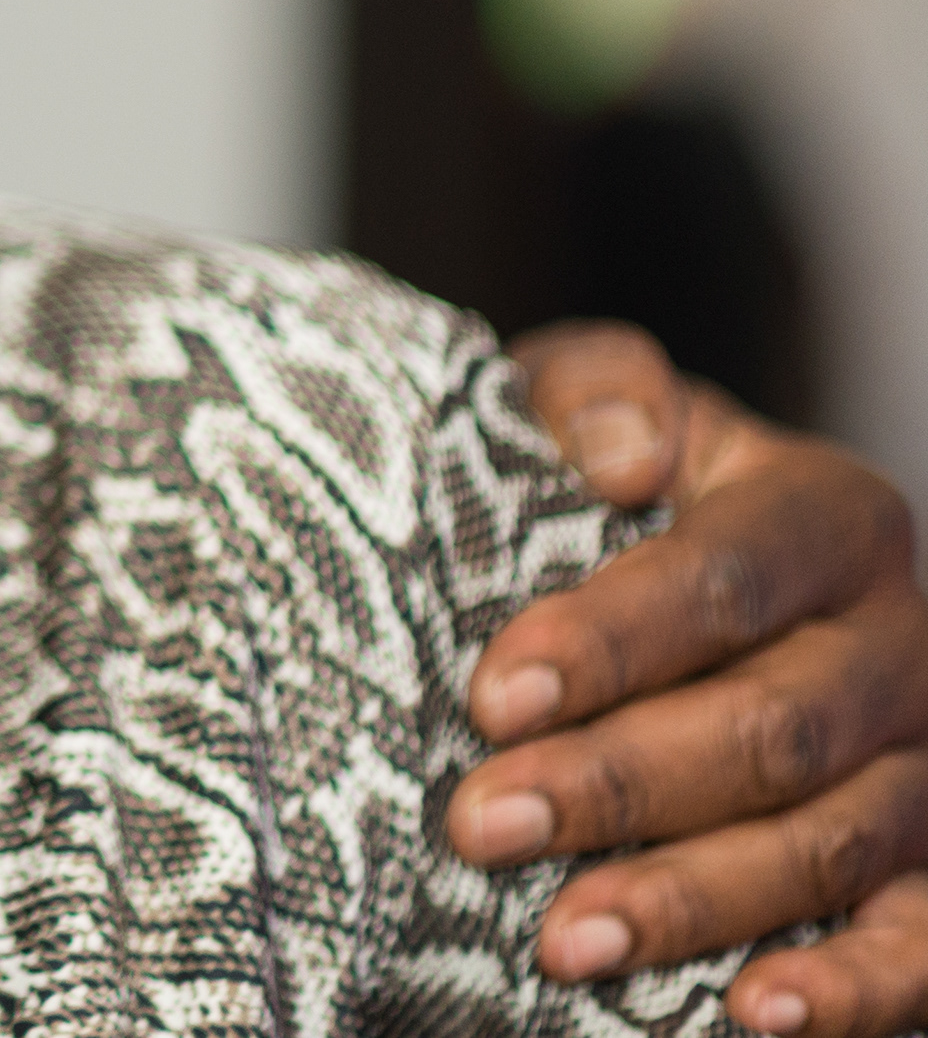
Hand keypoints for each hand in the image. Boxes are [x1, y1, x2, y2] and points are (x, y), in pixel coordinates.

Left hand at [450, 320, 927, 1034]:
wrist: (682, 581)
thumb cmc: (602, 493)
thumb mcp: (587, 413)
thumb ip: (597, 391)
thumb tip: (621, 451)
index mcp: (826, 515)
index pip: (721, 577)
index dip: (610, 639)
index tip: (495, 695)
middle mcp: (896, 642)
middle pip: (769, 725)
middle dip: (616, 783)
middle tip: (483, 825)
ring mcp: (925, 764)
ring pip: (827, 841)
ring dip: (690, 898)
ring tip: (561, 940)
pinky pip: (917, 942)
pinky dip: (846, 988)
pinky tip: (751, 1015)